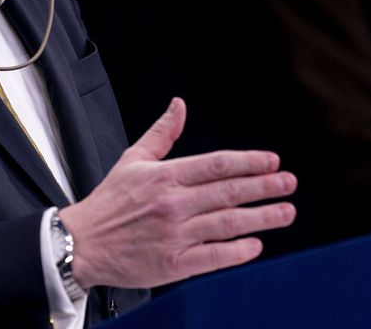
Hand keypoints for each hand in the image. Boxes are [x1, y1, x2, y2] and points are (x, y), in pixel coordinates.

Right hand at [58, 97, 295, 288]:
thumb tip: (179, 105)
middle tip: (289, 183)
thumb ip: (162, 133)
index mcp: (165, 176)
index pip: (217, 164)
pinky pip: (214, 257)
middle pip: (229, 192)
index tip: (272, 161)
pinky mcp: (173, 264)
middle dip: (265, 187)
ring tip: (286, 211)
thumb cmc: (109, 203)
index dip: (249, 162)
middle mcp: (173, 204)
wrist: (81, 244)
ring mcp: (175, 235)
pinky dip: (238, 251)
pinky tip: (256, 245)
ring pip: (228, 223)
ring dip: (262, 218)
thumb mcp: (133, 159)